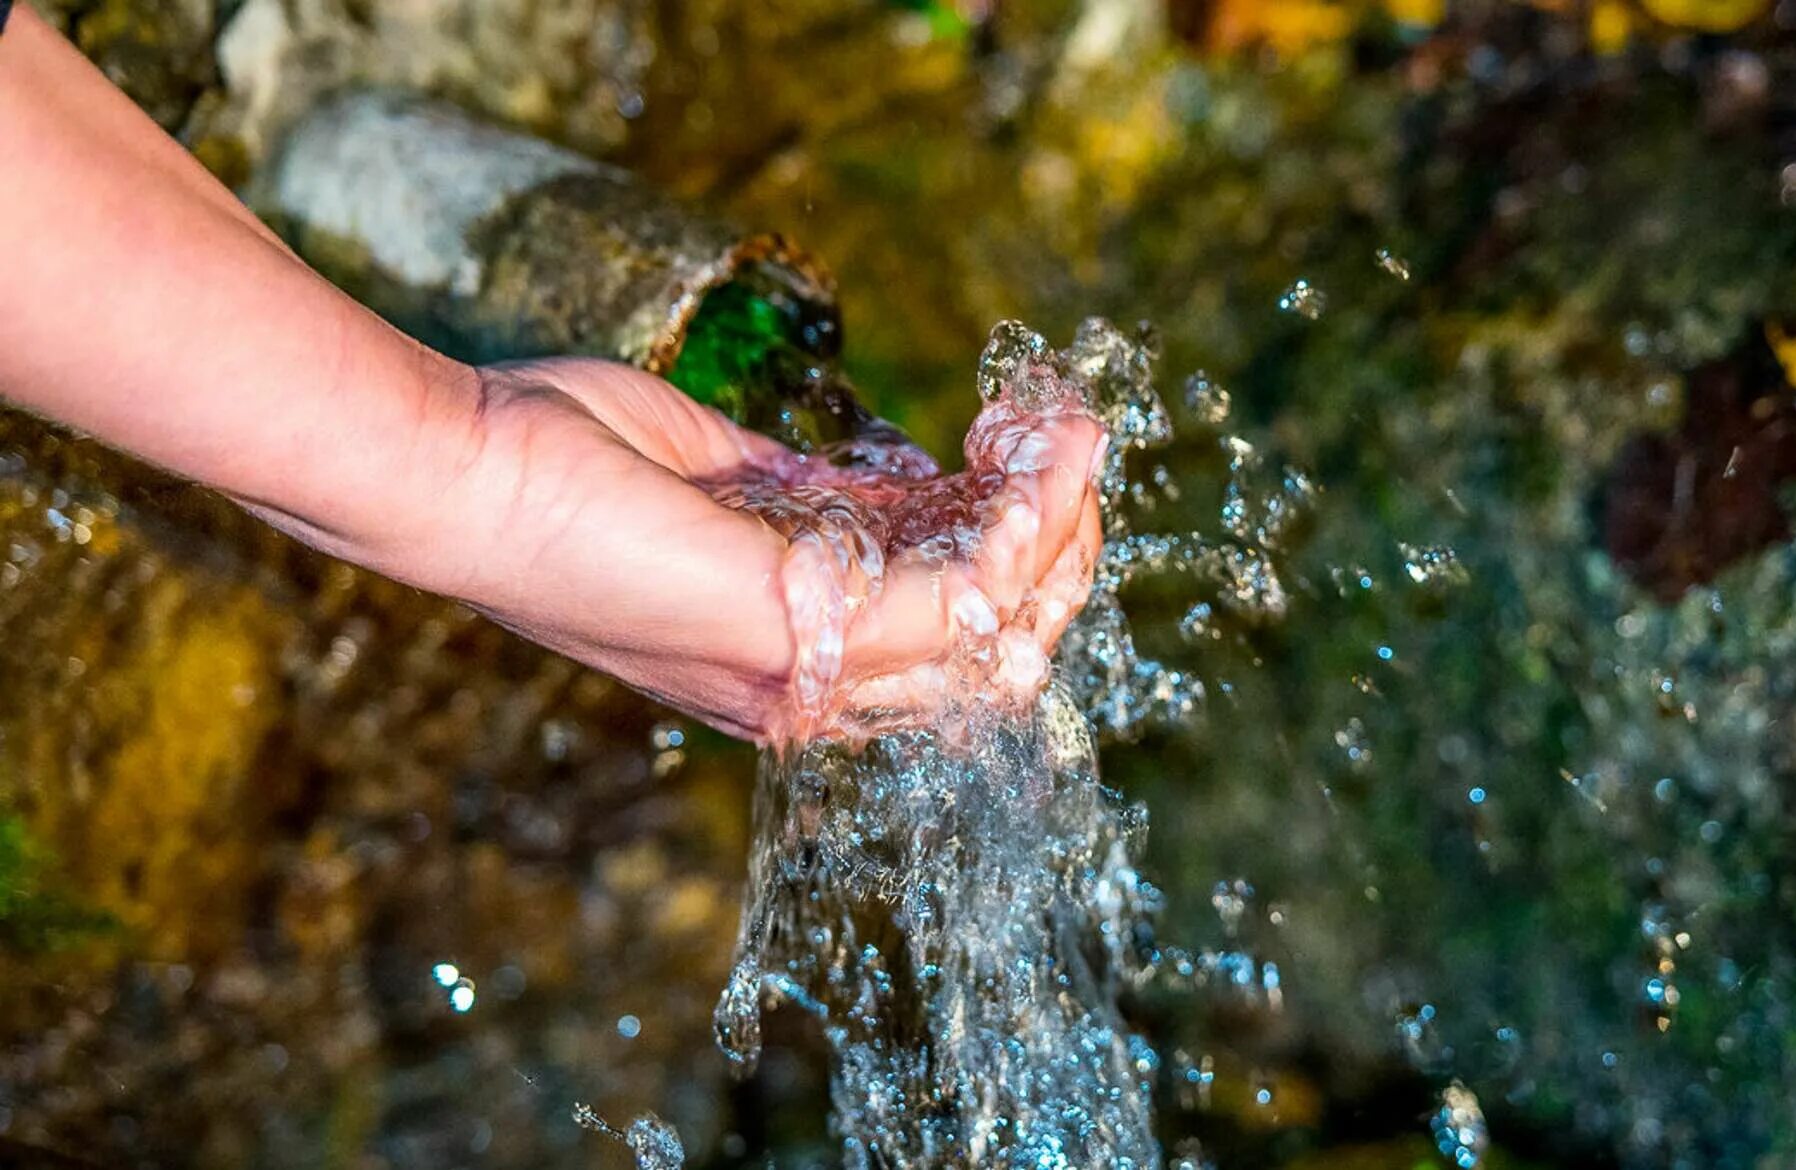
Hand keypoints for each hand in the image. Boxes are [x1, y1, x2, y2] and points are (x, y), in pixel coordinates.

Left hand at [376, 358, 1105, 743]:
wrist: (457, 469)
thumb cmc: (554, 458)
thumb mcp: (721, 471)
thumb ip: (815, 494)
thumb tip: (904, 477)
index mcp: (789, 656)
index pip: (954, 639)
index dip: (1018, 548)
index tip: (1026, 443)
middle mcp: (807, 688)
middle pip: (1001, 655)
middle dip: (1064, 544)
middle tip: (1066, 439)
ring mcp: (800, 672)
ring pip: (1000, 635)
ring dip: (1059, 525)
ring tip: (1067, 432)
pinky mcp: (789, 629)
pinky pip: (958, 601)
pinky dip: (1016, 525)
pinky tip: (1027, 454)